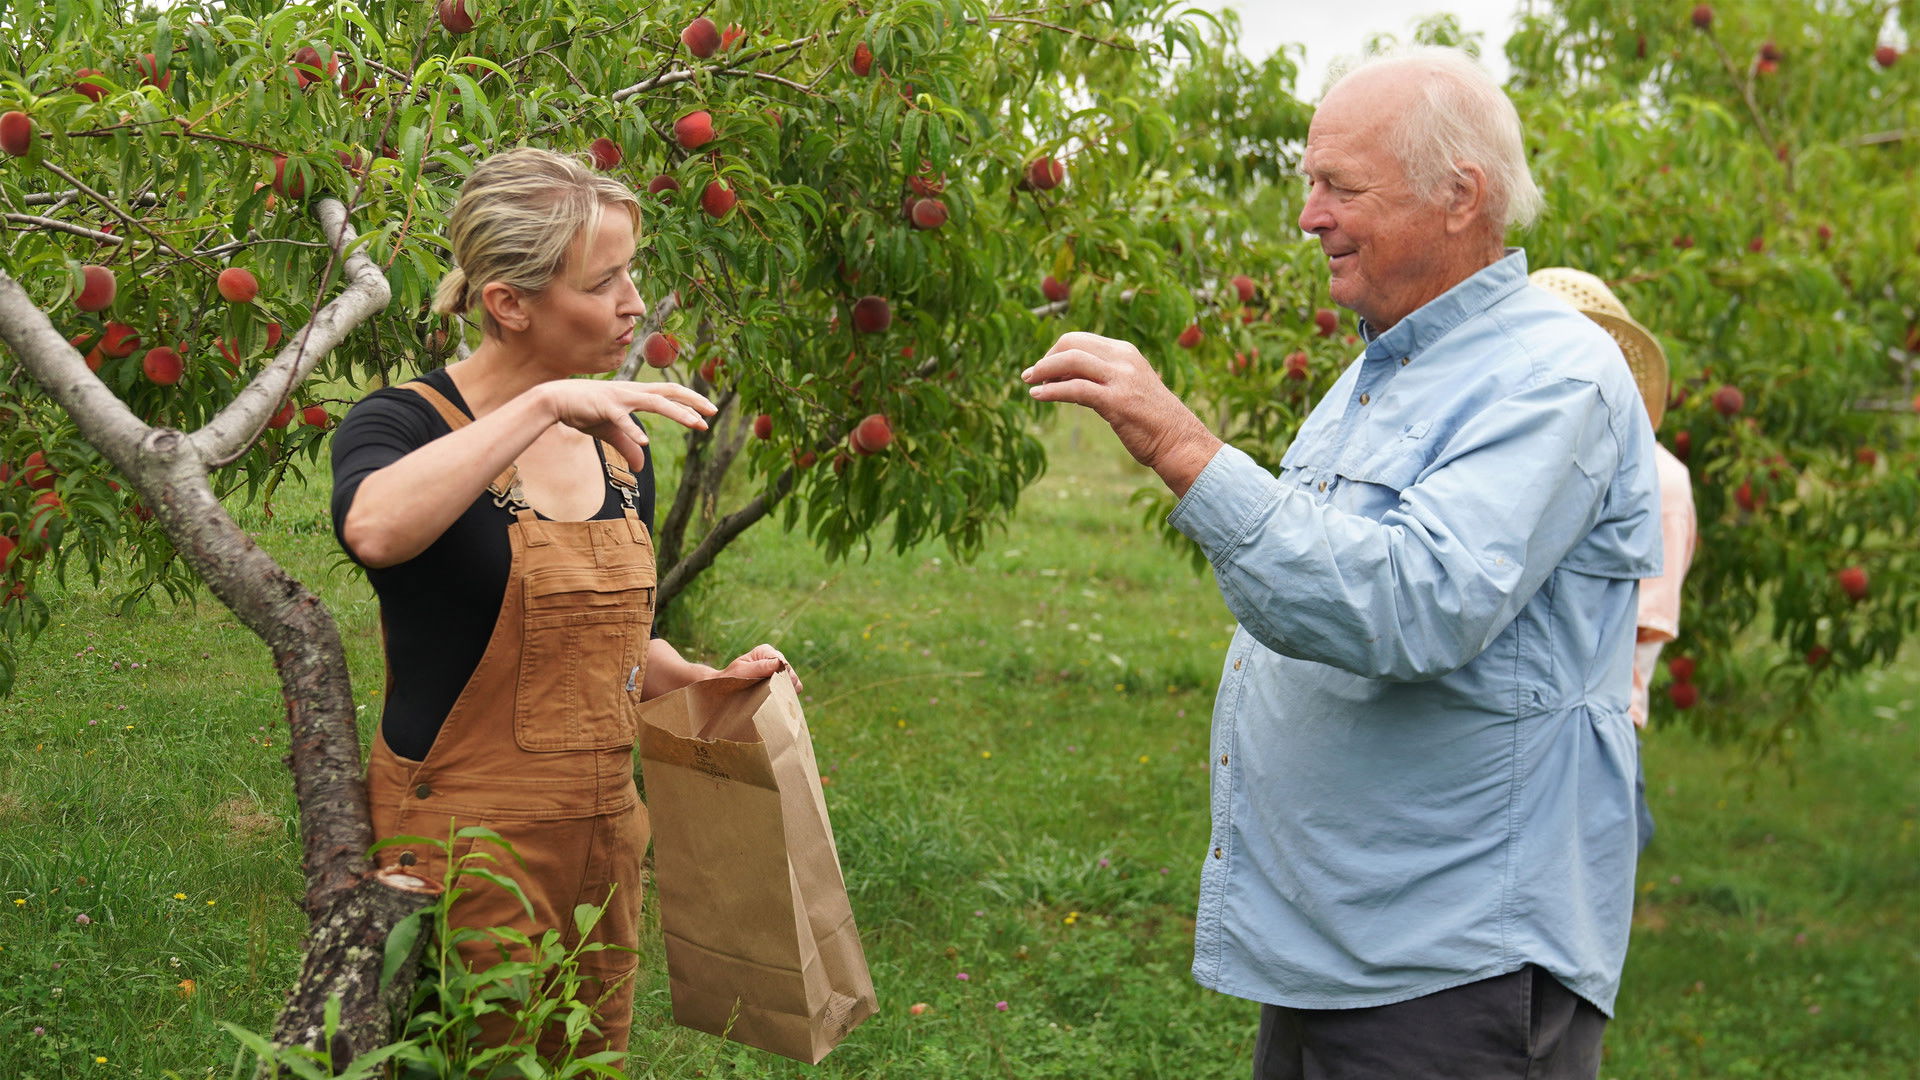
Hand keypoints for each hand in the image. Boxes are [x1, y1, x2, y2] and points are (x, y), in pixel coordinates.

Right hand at [542, 379, 716, 471]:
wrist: (555, 400)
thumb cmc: (584, 411)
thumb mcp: (610, 432)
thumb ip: (628, 446)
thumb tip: (641, 465)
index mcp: (636, 395)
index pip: (669, 395)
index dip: (689, 404)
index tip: (708, 414)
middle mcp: (632, 392)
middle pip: (670, 392)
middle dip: (693, 401)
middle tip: (714, 412)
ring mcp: (620, 397)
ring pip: (655, 402)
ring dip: (678, 412)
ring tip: (696, 423)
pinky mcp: (604, 406)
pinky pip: (622, 420)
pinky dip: (633, 430)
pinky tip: (645, 442)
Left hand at [715, 643, 802, 692]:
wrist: (725, 691)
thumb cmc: (731, 679)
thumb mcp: (742, 671)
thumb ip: (760, 666)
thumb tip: (779, 663)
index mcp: (765, 651)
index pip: (781, 661)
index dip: (779, 674)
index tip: (769, 685)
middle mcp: (776, 659)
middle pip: (790, 672)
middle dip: (783, 684)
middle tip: (769, 694)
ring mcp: (781, 672)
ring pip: (794, 682)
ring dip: (785, 691)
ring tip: (771, 698)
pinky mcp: (783, 684)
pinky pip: (794, 690)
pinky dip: (788, 696)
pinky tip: (777, 701)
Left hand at [1022, 332, 1223, 495]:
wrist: (1179, 440)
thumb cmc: (1151, 419)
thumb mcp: (1128, 386)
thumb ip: (1103, 377)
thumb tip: (1067, 377)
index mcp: (1125, 352)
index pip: (1080, 339)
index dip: (1056, 352)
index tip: (1044, 370)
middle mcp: (1123, 358)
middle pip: (1071, 344)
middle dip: (1046, 358)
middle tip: (1031, 375)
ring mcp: (1120, 378)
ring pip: (1070, 361)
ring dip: (1043, 370)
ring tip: (1029, 383)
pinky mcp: (1116, 401)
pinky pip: (1074, 389)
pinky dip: (1051, 391)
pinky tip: (1037, 397)